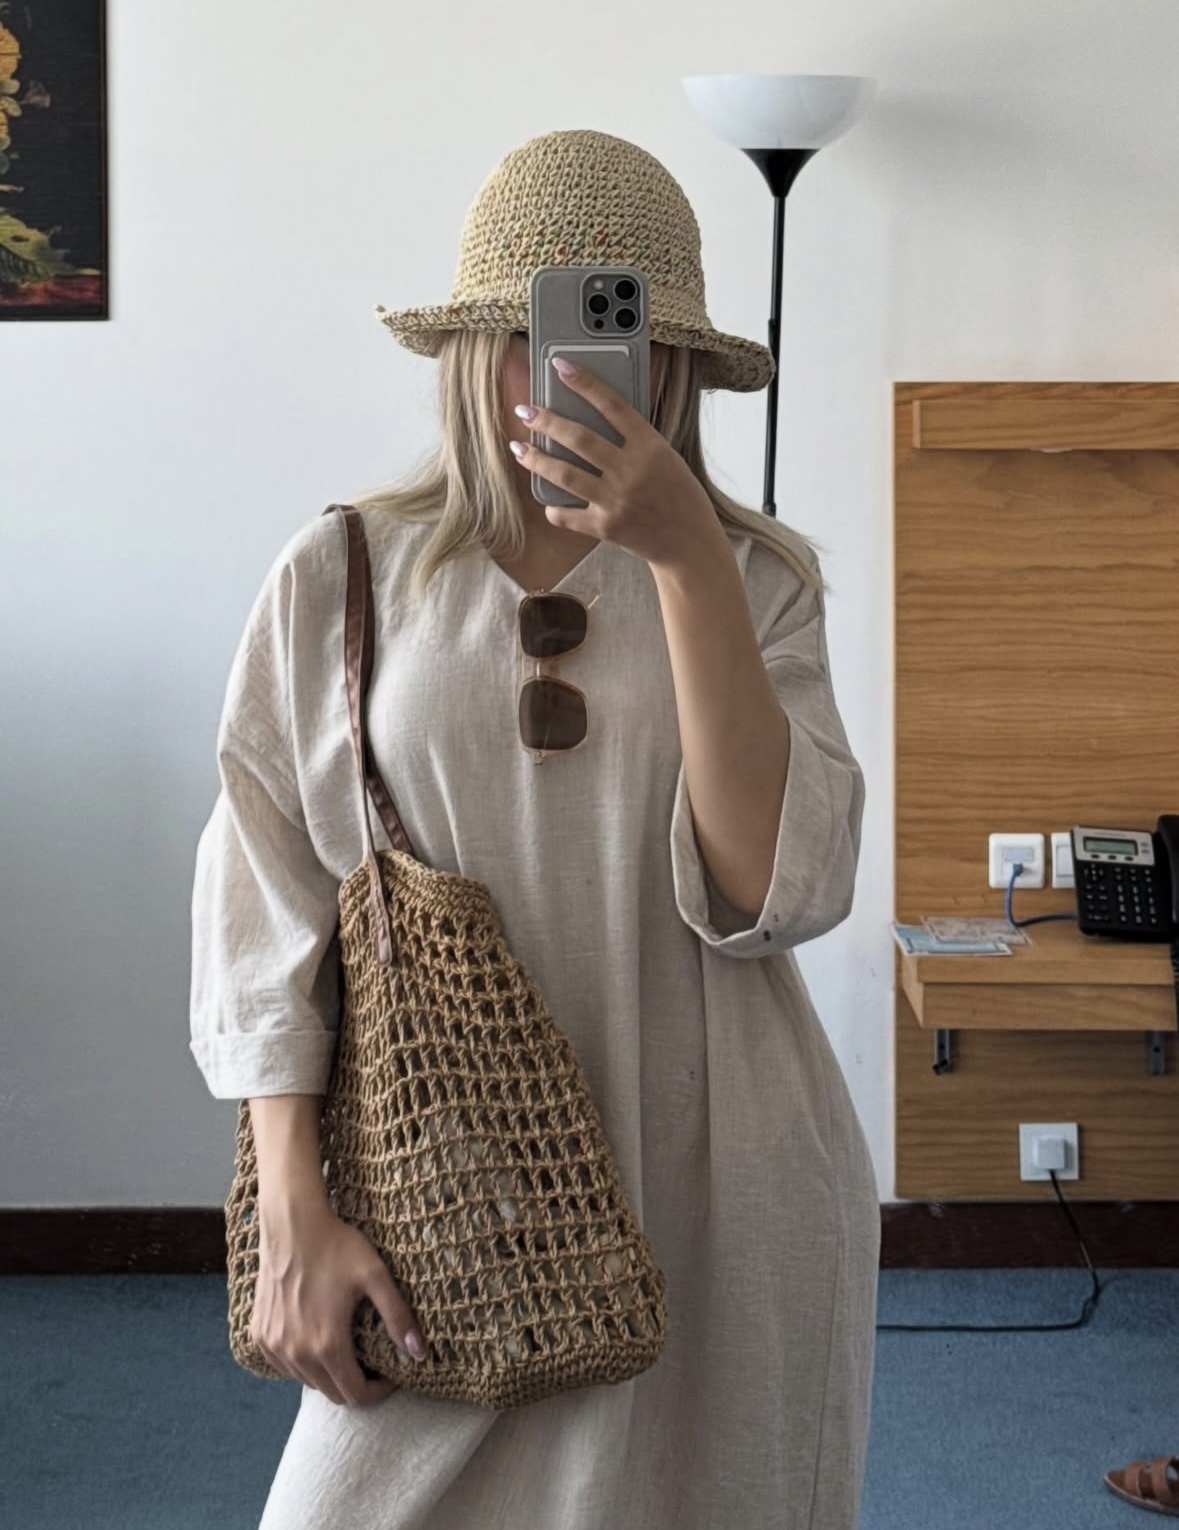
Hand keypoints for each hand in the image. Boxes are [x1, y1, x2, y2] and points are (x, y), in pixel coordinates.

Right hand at [252, 1194, 426, 1406]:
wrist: (291, 1224)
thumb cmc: (336, 1246)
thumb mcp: (375, 1276)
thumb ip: (397, 1316)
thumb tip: (419, 1354)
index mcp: (327, 1344)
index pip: (355, 1394)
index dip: (378, 1391)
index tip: (390, 1375)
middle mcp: (296, 1353)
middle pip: (332, 1393)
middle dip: (355, 1385)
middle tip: (370, 1363)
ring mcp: (273, 1346)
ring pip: (307, 1381)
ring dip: (328, 1375)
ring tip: (345, 1350)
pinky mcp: (259, 1334)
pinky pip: (283, 1366)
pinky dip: (302, 1363)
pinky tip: (314, 1340)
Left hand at [510, 357, 725, 570]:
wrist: (689, 543)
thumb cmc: (679, 496)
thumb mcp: (666, 457)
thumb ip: (635, 440)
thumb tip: (592, 420)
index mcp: (650, 447)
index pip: (612, 405)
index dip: (584, 383)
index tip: (560, 366)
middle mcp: (631, 471)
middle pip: (579, 438)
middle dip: (546, 421)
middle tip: (525, 411)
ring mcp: (616, 500)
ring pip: (564, 474)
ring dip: (536, 459)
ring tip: (519, 449)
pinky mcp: (605, 527)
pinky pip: (566, 515)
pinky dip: (552, 508)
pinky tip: (545, 500)